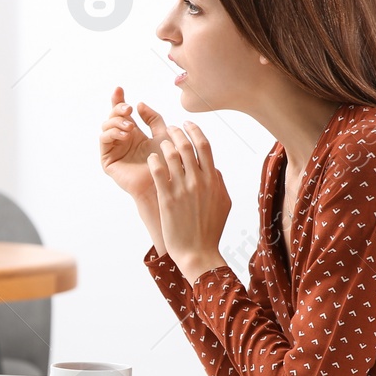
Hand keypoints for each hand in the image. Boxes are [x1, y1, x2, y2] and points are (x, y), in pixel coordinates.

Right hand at [100, 86, 159, 202]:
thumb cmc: (167, 163)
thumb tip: (139, 104)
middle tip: (128, 108)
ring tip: (130, 126)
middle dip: (118, 108)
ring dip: (116, 122)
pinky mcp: (108, 160)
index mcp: (134, 133)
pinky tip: (125, 135)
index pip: (122, 113)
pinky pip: (104, 140)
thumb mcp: (163, 135)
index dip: (118, 99)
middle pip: (112, 117)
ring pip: (106, 126)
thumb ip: (154, 119)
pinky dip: (112, 133)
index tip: (119, 88)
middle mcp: (121, 139)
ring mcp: (113, 149)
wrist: (164, 184)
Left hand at [140, 112, 231, 281]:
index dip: (194, 131)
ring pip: (172, 155)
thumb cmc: (210, 229)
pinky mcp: (167, 198)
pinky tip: (151, 157)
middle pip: (187, 146)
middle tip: (170, 128)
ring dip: (164, 144)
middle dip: (177, 132)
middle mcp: (199, 181)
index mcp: (213, 179)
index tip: (186, 124)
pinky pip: (158, 171)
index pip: (204, 146)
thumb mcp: (223, 203)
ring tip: (159, 142)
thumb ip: (219, 182)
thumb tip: (213, 167)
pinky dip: (154, 160)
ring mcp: (182, 189)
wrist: (198, 251)